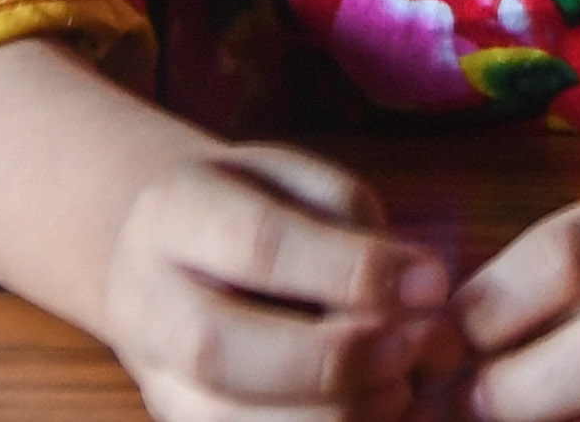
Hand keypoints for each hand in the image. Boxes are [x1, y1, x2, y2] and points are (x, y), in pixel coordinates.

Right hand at [95, 141, 458, 421]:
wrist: (167, 256)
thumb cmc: (253, 210)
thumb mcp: (299, 181)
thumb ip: (354, 227)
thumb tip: (424, 301)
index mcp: (172, 213)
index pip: (259, 246)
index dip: (353, 272)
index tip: (433, 285)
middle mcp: (146, 304)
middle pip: (223, 351)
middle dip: (336, 362)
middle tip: (414, 351)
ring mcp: (157, 380)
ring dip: (340, 416)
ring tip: (404, 388)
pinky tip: (381, 414)